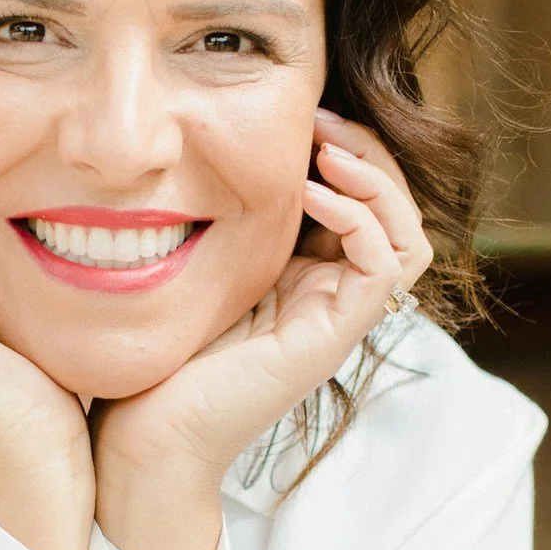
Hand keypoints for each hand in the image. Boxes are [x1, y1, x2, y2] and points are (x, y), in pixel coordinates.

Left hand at [92, 110, 431, 549]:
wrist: (142, 438)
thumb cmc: (152, 356)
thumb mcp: (189, 265)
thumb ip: (214, 217)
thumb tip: (203, 148)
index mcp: (302, 275)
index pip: (363, 200)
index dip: (346, 149)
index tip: (299, 111)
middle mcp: (329, 294)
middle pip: (397, 210)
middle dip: (368, 151)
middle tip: (320, 117)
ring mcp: (335, 317)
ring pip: (408, 234)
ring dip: (377, 179)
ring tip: (326, 147)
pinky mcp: (333, 338)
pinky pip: (385, 265)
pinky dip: (359, 218)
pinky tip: (310, 193)